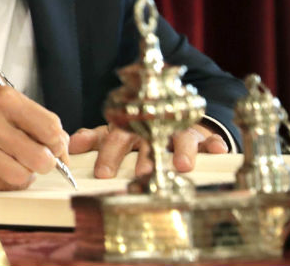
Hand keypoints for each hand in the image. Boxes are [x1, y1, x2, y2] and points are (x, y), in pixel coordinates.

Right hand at [0, 87, 69, 189]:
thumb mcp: (3, 103)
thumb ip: (36, 121)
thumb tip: (64, 149)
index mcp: (3, 99)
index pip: (51, 129)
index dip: (59, 144)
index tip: (55, 148)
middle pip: (41, 158)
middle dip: (43, 162)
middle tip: (33, 156)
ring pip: (23, 177)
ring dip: (23, 174)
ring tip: (12, 161)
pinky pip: (3, 186)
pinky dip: (5, 181)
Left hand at [69, 123, 228, 177]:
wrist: (174, 115)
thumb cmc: (140, 132)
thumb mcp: (116, 133)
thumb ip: (95, 139)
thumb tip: (72, 146)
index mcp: (129, 128)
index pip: (115, 138)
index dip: (109, 155)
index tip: (103, 173)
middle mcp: (153, 128)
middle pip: (147, 140)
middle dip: (144, 156)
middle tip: (141, 173)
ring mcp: (178, 130)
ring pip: (180, 137)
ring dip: (181, 149)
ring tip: (182, 165)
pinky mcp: (203, 135)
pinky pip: (211, 138)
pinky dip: (214, 144)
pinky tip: (217, 151)